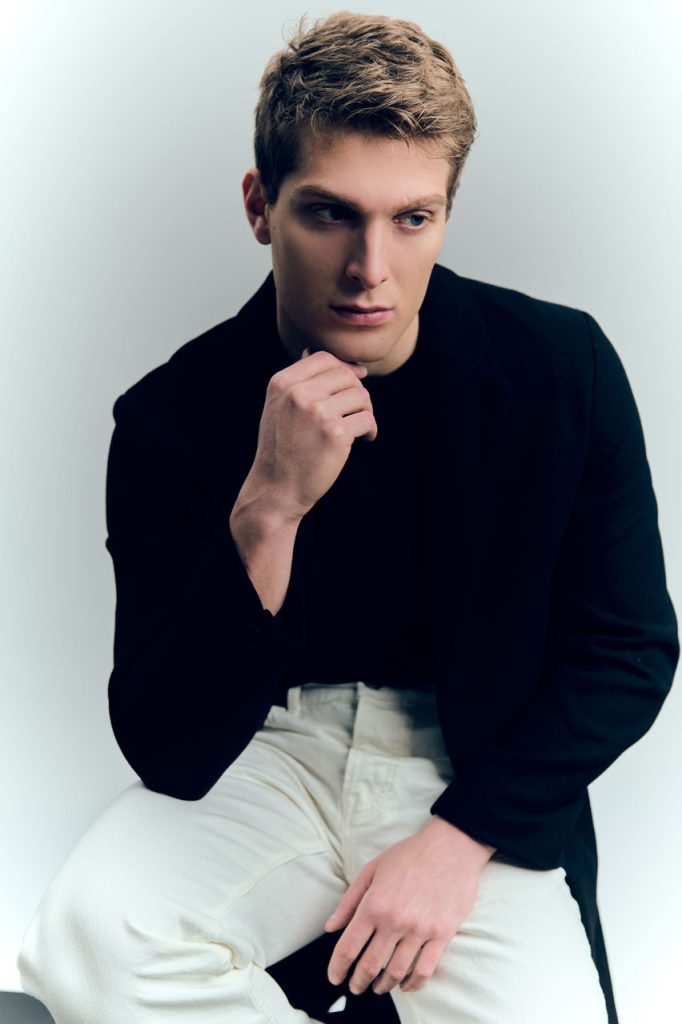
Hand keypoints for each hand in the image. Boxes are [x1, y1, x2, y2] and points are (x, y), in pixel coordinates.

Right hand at [246, 347, 377, 521]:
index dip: (344, 368)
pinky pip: (367, 419)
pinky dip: (370, 430)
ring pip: (361, 396)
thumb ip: (298, 381)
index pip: (323, 358)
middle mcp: (298, 393)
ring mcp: (317, 412)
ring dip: (365, 412)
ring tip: (358, 428)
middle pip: (346, 376)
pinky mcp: (335, 434)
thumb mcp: (278, 407)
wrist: (276, 489)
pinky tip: (363, 439)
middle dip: (357, 392)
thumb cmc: (280, 449)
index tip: (356, 381)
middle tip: (356, 412)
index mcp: (282, 383)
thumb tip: (322, 354)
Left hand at [324, 816, 495, 995]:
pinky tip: (405, 985)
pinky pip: (425, 970)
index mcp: (374, 904)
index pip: (348, 946)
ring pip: (396, 972)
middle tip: (355, 987)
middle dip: (358, 982)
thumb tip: (331, 927)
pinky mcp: (442, 934)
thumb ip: (349, 901)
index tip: (335, 977)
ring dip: (384, 986)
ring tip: (378, 987)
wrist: (451, 846)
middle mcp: (395, 920)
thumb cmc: (409, 854)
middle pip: (370, 965)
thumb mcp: (371, 869)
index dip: (338, 967)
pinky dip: (413, 984)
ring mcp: (420, 929)